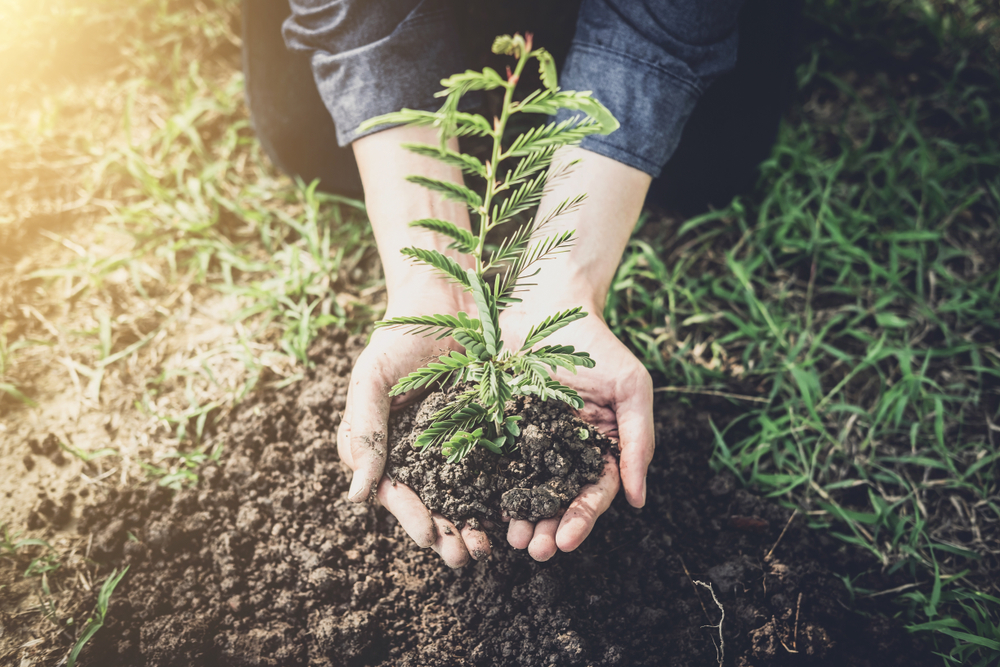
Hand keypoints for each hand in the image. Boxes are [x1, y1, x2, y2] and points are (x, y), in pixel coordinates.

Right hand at [337, 287, 491, 567]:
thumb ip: (365, 434)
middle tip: (464, 557)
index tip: (431, 536)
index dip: (412, 518)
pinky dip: (503, 493)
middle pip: (432, 504)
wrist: (446, 298)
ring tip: (489, 547)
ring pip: (465, 495)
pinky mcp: (490, 429)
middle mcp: (420, 452)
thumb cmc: (399, 336)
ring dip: (474, 524)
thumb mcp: (372, 379)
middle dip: (447, 534)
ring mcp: (456, 443)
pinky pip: (497, 467)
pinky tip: (515, 512)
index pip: (395, 493)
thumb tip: (356, 497)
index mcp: (386, 448)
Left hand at [499, 301, 654, 560]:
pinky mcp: (498, 427)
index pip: (594, 493)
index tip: (567, 541)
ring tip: (512, 538)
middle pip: (557, 500)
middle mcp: (564, 451)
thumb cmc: (597, 344)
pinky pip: (493, 462)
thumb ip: (638, 440)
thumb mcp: (630, 387)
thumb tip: (639, 500)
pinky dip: (491, 487)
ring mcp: (529, 441)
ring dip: (522, 518)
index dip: (582, 519)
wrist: (545, 304)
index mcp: (599, 447)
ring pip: (525, 489)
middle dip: (549, 528)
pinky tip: (484, 506)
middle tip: (536, 550)